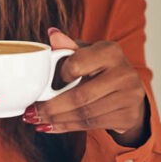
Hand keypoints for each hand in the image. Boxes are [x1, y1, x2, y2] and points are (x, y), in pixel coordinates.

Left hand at [23, 28, 148, 146]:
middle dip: (51, 108)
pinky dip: (68, 127)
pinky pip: (93, 125)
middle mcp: (124, 73)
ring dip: (57, 120)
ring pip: (85, 114)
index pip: (76, 65)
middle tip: (31, 113)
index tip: (45, 84)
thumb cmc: (101, 68)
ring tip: (38, 121)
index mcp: (111, 51)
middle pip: (80, 96)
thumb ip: (68, 47)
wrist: (129, 91)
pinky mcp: (128, 116)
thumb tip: (52, 34)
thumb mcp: (86, 54)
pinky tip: (53, 126)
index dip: (59, 76)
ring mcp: (129, 96)